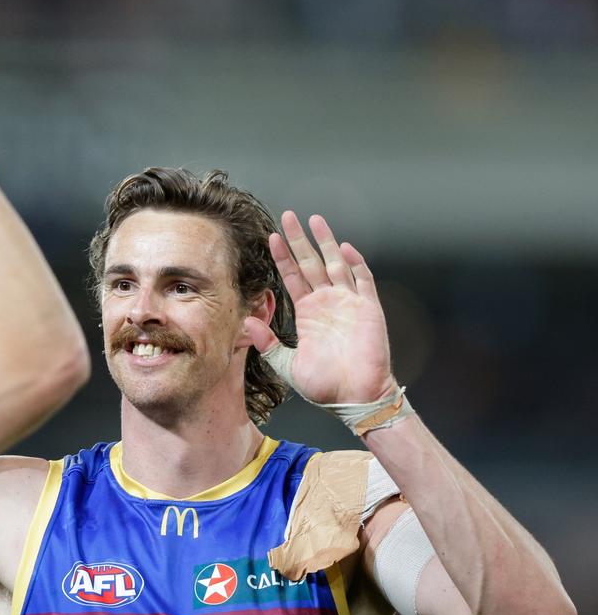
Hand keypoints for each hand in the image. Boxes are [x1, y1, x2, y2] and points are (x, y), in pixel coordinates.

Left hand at [244, 212, 395, 404]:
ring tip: (314, 220)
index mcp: (308, 313)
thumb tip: (246, 322)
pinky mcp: (368, 309)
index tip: (271, 237)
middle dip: (300, 239)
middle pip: (311, 262)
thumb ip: (267, 343)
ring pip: (336, 264)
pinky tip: (344, 247)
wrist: (354, 398)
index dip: (282, 257)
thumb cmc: (324, 385)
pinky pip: (362, 280)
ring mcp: (348, 303)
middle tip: (288, 216)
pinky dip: (355, 263)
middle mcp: (327, 303)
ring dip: (326, 242)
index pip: (293, 277)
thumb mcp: (286, 364)